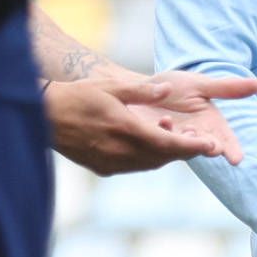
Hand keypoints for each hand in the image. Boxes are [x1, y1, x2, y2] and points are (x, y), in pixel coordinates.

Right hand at [45, 68, 255, 174]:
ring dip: (166, 154)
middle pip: (163, 156)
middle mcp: (121, 152)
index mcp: (126, 131)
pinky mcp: (103, 169)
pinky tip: (152, 145)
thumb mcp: (110, 88)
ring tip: (177, 137)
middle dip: (183, 150)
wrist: (43, 117)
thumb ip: (142, 91)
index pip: (169, 143)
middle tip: (201, 141)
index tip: (213, 146)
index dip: (193, 146)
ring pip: (150, 164)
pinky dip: (148, 158)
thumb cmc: (78, 97)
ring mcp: (111, 164)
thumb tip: (167, 90)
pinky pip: (134, 166)